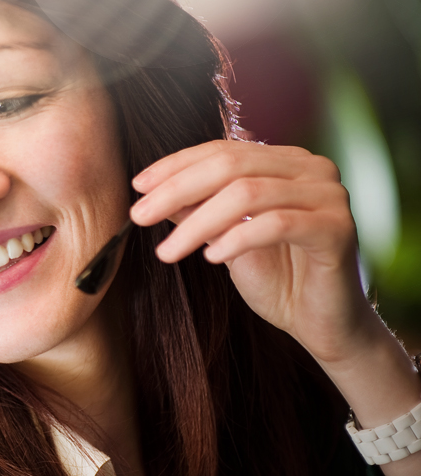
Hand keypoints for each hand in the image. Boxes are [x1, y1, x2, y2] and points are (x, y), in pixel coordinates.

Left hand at [129, 139, 372, 363]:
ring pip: (248, 193)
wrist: (321, 324)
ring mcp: (329, 195)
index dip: (175, 166)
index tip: (137, 186)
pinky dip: (236, 238)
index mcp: (285, 161)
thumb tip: (150, 190)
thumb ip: (196, 209)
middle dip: (177, 190)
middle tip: (139, 216)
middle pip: (230, 166)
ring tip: (167, 252)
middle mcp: (312, 168)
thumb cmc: (275, 278)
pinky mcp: (338, 228)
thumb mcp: (223, 237)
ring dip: (197, 223)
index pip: (222, 150)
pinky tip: (211, 258)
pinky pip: (277, 224)